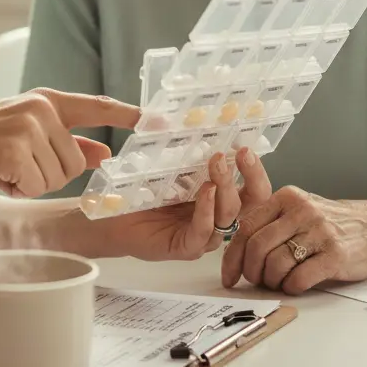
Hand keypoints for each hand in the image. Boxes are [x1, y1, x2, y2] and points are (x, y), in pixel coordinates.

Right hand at [0, 88, 138, 197]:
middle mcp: (41, 108)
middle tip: (17, 165)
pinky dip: (17, 190)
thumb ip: (67, 140)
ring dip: (32, 182)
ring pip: (58, 177)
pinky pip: (36, 187)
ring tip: (4, 167)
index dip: (130, 114)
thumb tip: (106, 153)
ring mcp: (29, 127)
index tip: (158, 122)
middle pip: (77, 161)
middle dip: (50, 173)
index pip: (98, 105)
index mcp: (47, 99)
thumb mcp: (26, 133)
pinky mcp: (15, 150)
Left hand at [81, 148, 272, 261]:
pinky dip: (206, 211)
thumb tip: (197, 119)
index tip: (248, 144)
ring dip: (226, 189)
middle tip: (240, 153)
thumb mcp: (169, 164)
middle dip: (252, 177)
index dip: (254, 167)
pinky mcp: (184, 247)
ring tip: (216, 165)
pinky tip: (205, 192)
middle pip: (251, 203)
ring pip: (229, 217)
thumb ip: (186, 151)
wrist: (111, 217)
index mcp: (218, 196)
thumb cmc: (141, 190)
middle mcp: (216, 216)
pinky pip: (203, 233)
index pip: (251, 186)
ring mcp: (203, 234)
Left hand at [220, 186, 366, 293]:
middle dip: (251, 271)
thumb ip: (271, 223)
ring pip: (276, 263)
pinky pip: (300, 277)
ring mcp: (319, 232)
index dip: (232, 256)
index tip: (229, 275)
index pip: (246, 227)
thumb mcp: (299, 211)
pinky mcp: (335, 254)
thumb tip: (237, 252)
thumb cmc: (333, 223)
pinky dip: (291, 287)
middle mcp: (300, 211)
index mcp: (286, 197)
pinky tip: (295, 285)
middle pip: (257, 246)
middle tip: (256, 281)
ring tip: (278, 282)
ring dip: (271, 281)